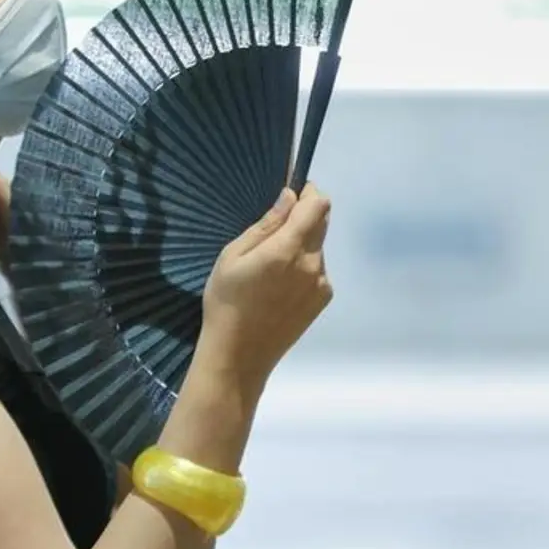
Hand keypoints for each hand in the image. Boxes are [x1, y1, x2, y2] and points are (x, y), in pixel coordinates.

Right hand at [198, 184, 332, 394]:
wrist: (239, 355)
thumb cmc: (226, 302)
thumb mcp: (233, 256)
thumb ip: (266, 225)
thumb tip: (289, 197)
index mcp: (288, 249)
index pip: (319, 205)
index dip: (309, 193)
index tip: (292, 194)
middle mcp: (312, 264)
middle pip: (322, 223)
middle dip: (303, 217)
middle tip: (273, 232)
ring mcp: (321, 283)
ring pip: (318, 247)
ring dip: (302, 244)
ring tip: (270, 267)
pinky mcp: (323, 299)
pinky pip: (318, 269)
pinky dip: (304, 267)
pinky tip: (278, 286)